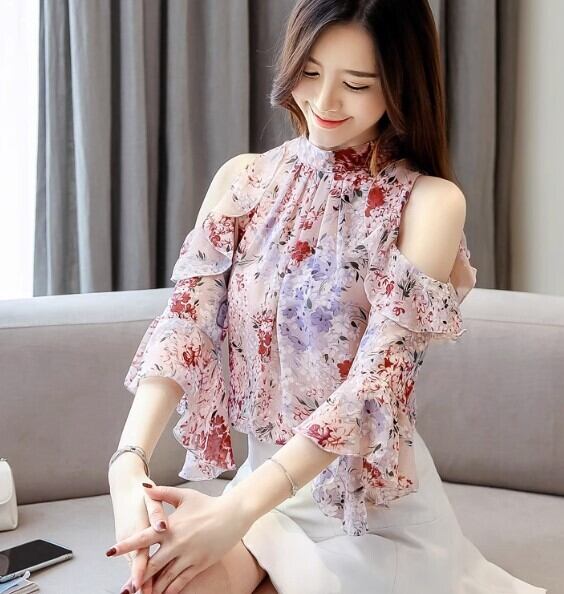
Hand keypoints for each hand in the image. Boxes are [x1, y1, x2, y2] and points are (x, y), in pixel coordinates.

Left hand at [106, 483, 251, 593]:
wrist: (233, 514)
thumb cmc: (207, 504)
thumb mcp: (184, 496)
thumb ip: (162, 493)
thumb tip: (145, 487)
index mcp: (171, 527)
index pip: (144, 538)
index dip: (126, 546)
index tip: (110, 552)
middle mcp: (177, 544)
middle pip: (151, 565)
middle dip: (136, 578)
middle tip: (124, 588)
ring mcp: (188, 556)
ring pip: (165, 578)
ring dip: (152, 588)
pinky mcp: (199, 565)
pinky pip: (181, 582)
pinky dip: (169, 590)